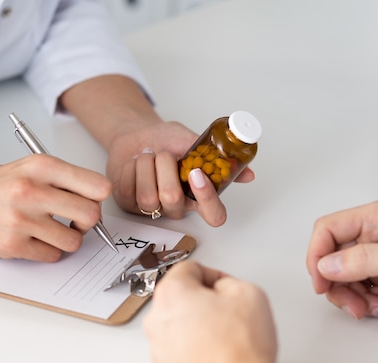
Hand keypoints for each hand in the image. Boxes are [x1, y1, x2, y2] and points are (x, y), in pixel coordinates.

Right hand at [0, 155, 110, 261]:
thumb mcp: (29, 168)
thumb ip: (64, 181)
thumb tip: (98, 202)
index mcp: (42, 166)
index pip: (97, 186)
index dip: (98, 199)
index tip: (90, 203)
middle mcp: (32, 190)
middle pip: (91, 215)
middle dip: (88, 223)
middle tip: (74, 222)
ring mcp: (21, 219)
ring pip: (74, 241)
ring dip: (66, 240)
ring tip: (49, 231)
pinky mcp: (12, 244)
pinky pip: (52, 256)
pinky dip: (47, 252)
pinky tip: (32, 240)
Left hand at [106, 121, 254, 226]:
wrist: (139, 133)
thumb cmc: (167, 140)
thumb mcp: (194, 143)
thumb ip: (218, 158)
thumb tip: (248, 175)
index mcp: (199, 195)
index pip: (214, 215)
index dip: (207, 199)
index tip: (196, 174)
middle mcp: (179, 207)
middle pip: (172, 199)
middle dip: (165, 166)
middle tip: (163, 153)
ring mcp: (154, 209)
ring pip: (149, 197)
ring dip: (146, 166)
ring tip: (148, 156)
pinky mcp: (130, 205)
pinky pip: (129, 191)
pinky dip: (131, 168)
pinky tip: (134, 163)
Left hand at [144, 261, 305, 362]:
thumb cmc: (239, 351)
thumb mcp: (248, 292)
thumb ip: (229, 281)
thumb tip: (224, 290)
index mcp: (171, 294)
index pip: (189, 268)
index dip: (214, 274)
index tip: (225, 285)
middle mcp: (157, 321)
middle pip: (181, 298)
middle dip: (205, 302)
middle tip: (230, 313)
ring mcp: (159, 351)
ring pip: (181, 327)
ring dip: (201, 328)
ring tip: (228, 339)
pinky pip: (183, 353)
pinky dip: (198, 352)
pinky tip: (221, 358)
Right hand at [306, 199, 377, 322]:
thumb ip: (365, 259)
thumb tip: (329, 263)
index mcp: (377, 219)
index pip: (329, 229)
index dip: (318, 254)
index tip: (321, 279)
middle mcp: (372, 235)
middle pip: (331, 257)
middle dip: (337, 283)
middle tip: (351, 302)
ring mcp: (376, 257)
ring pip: (341, 277)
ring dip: (352, 297)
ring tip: (374, 306)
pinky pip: (355, 290)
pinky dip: (365, 302)